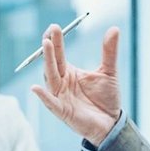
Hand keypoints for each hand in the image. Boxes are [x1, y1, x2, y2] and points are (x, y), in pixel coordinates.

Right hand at [30, 24, 122, 143]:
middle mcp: (61, 83)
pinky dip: (43, 97)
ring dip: (48, 62)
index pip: (58, 54)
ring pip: (50, 78)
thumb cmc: (106, 98)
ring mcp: (60, 97)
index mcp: (69, 72)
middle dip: (51, 48)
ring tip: (47, 45)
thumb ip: (109, 51)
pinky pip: (51, 103)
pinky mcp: (63, 112)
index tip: (54, 27)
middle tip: (51, 32)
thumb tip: (114, 29)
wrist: (111, 123)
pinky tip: (35, 88)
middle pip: (52, 63)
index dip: (56, 40)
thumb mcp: (109, 71)